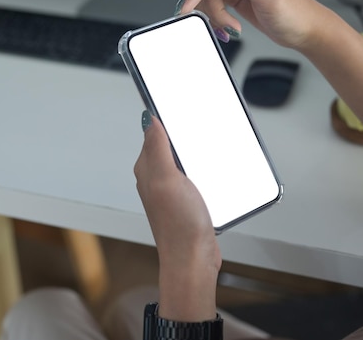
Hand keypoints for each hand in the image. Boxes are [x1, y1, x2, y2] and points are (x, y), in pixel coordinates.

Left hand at [134, 112, 220, 320]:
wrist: (193, 258)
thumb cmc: (178, 224)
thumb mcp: (167, 178)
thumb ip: (157, 148)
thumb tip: (149, 119)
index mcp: (148, 168)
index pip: (153, 133)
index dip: (165, 117)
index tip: (179, 104)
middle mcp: (157, 177)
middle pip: (170, 144)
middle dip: (183, 132)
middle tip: (198, 119)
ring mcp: (173, 189)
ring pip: (184, 160)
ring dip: (196, 151)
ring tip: (208, 140)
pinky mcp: (188, 199)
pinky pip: (195, 175)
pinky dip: (204, 168)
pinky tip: (214, 167)